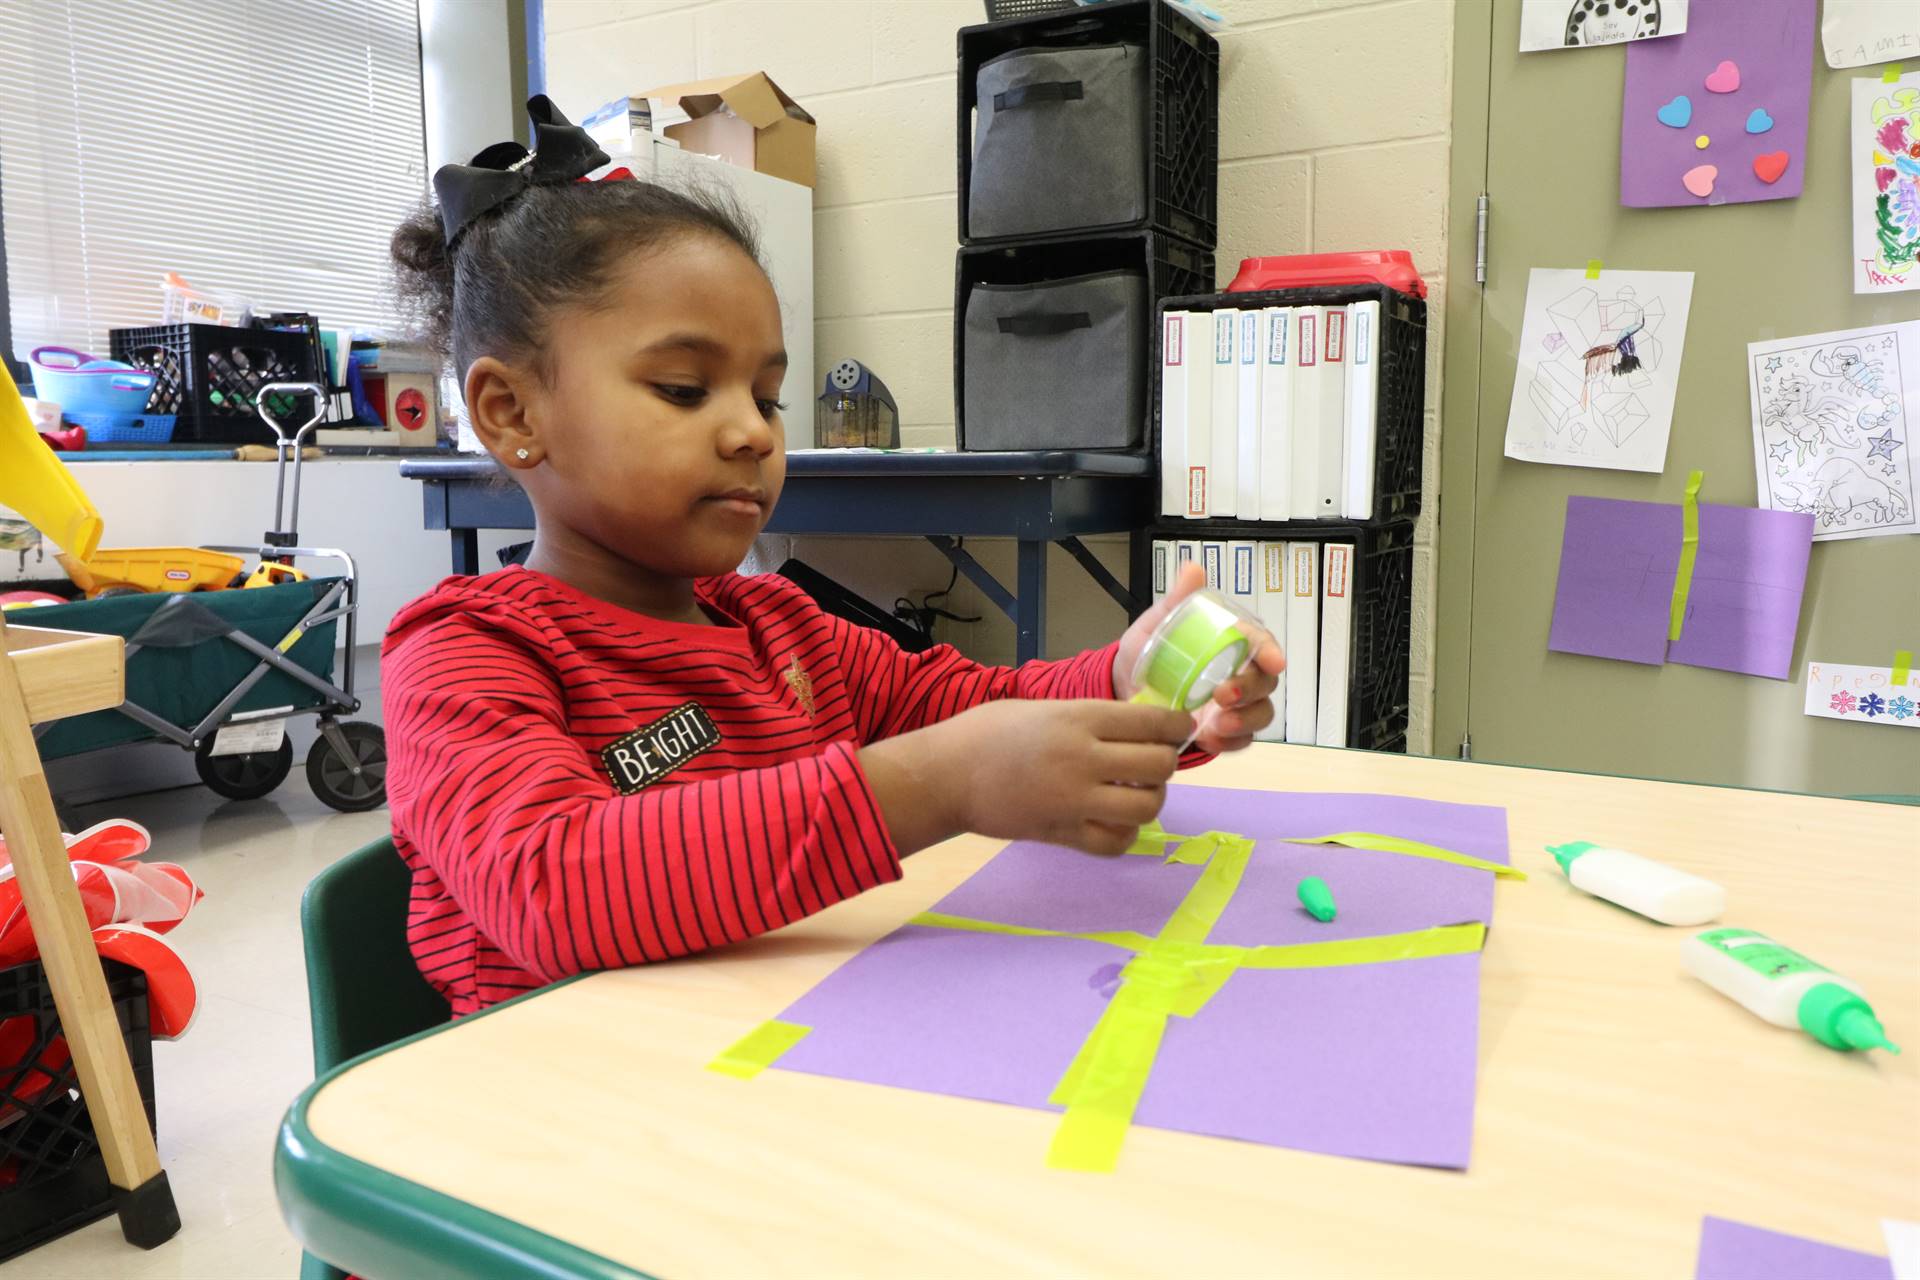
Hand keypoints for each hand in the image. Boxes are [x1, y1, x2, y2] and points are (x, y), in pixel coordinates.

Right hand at [860, 699, 1192, 856]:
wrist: (945, 775)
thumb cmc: (987, 732)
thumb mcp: (1042, 708)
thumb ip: (1087, 718)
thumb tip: (1133, 727)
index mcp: (1079, 718)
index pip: (1153, 723)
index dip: (1178, 726)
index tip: (1179, 729)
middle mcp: (1083, 758)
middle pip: (1159, 765)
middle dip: (1166, 762)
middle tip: (1153, 761)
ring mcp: (1074, 800)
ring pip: (1147, 806)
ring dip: (1151, 799)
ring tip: (1136, 792)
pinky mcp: (1062, 834)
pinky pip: (1116, 842)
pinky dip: (1126, 834)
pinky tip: (1115, 821)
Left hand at [1112, 561, 1284, 754]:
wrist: (1124, 691)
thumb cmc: (1149, 654)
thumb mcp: (1157, 625)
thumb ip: (1177, 601)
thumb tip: (1192, 569)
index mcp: (1230, 643)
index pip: (1261, 643)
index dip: (1270, 651)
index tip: (1273, 661)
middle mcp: (1239, 673)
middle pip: (1265, 681)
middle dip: (1250, 689)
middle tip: (1223, 695)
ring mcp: (1234, 705)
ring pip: (1261, 713)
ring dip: (1245, 721)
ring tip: (1217, 726)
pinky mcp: (1225, 731)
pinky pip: (1241, 741)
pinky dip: (1230, 743)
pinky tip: (1209, 740)